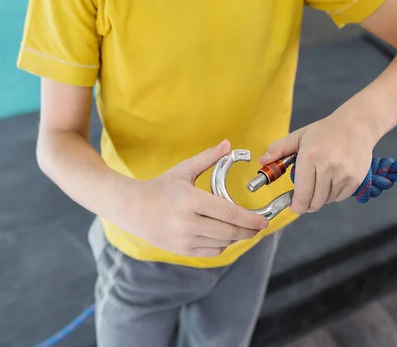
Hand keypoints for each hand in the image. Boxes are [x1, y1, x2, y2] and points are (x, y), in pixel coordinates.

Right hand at [122, 140, 268, 256]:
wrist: (132, 209)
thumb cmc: (161, 187)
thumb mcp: (184, 170)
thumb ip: (209, 158)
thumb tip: (229, 144)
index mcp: (191, 201)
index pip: (229, 214)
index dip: (250, 219)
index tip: (264, 221)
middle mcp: (188, 223)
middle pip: (229, 232)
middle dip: (249, 231)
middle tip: (259, 227)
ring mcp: (184, 239)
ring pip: (222, 243)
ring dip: (236, 237)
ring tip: (242, 228)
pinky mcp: (182, 250)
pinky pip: (211, 252)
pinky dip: (222, 244)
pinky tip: (224, 235)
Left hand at [260, 112, 376, 213]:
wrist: (357, 125)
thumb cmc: (325, 131)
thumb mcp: (299, 136)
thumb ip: (279, 149)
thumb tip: (262, 162)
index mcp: (310, 157)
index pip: (302, 194)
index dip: (297, 206)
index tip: (294, 206)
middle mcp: (328, 167)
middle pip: (315, 202)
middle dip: (308, 204)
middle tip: (306, 196)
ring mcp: (343, 174)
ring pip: (327, 201)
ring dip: (321, 198)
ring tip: (321, 182)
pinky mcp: (356, 179)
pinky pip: (340, 197)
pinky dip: (334, 194)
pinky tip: (333, 181)